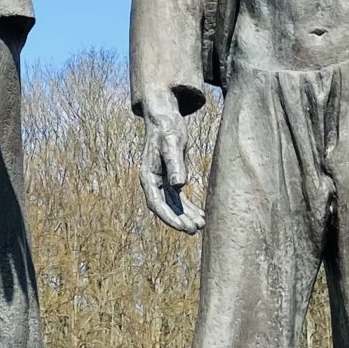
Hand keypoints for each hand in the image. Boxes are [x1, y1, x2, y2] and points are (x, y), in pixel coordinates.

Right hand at [137, 106, 204, 234]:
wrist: (164, 117)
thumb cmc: (167, 128)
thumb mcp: (172, 144)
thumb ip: (175, 163)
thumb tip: (179, 185)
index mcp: (148, 175)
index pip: (156, 203)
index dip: (169, 217)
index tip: (182, 227)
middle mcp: (152, 181)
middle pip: (164, 207)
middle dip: (179, 220)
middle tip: (195, 229)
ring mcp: (161, 181)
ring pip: (172, 205)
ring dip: (185, 216)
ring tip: (200, 225)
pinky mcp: (170, 178)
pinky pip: (178, 198)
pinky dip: (188, 207)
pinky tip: (199, 215)